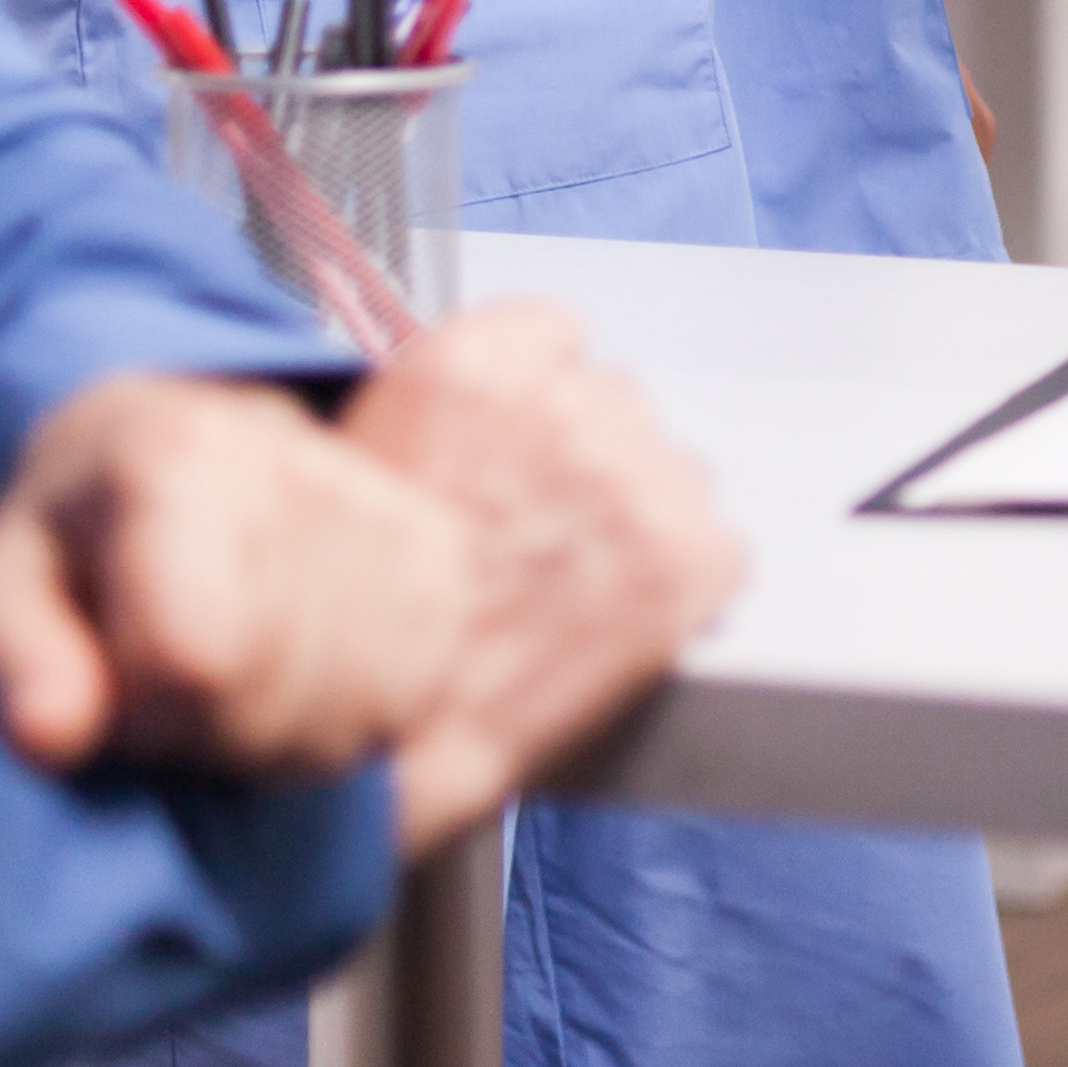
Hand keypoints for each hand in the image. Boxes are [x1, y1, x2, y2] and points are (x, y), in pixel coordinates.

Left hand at [0, 372, 470, 780]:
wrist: (196, 444)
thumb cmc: (87, 530)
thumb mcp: (6, 581)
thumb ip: (16, 659)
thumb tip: (54, 733)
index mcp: (178, 457)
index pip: (196, 657)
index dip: (146, 717)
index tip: (119, 691)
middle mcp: (303, 467)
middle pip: (274, 695)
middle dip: (208, 736)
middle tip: (170, 693)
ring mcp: (390, 510)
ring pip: (349, 713)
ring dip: (278, 740)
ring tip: (231, 688)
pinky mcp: (443, 561)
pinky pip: (406, 700)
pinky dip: (345, 727)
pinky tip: (297, 690)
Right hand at [333, 300, 745, 856]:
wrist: (385, 727)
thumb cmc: (350, 624)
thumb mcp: (352, 469)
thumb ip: (434, 417)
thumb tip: (471, 423)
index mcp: (477, 366)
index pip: (552, 339)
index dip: (532, 412)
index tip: (516, 455)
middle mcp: (570, 404)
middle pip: (614, 407)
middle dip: (585, 468)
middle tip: (535, 541)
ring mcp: (639, 476)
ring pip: (671, 474)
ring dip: (636, 522)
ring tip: (571, 592)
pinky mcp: (691, 554)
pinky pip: (718, 550)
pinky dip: (686, 587)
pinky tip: (622, 621)